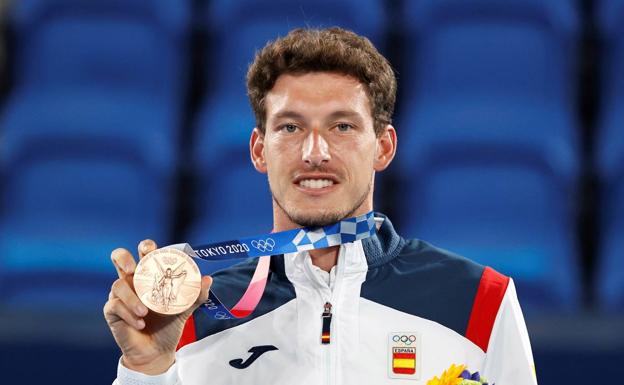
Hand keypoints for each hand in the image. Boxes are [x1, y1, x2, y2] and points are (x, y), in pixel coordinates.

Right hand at [103, 239, 211, 374]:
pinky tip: (140, 323)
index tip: (150, 251)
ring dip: (131, 298)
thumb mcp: (185, 309)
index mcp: (149, 275)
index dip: (145, 246)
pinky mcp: (112, 311)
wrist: (158, 351)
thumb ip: (196, 295)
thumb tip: (208, 279)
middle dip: (123, 258)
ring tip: (145, 312)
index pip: (144, 252)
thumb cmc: (168, 325)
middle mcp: (132, 281)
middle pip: (119, 257)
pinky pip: (114, 306)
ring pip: (117, 285)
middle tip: (133, 269)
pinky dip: (128, 314)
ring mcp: (120, 295)